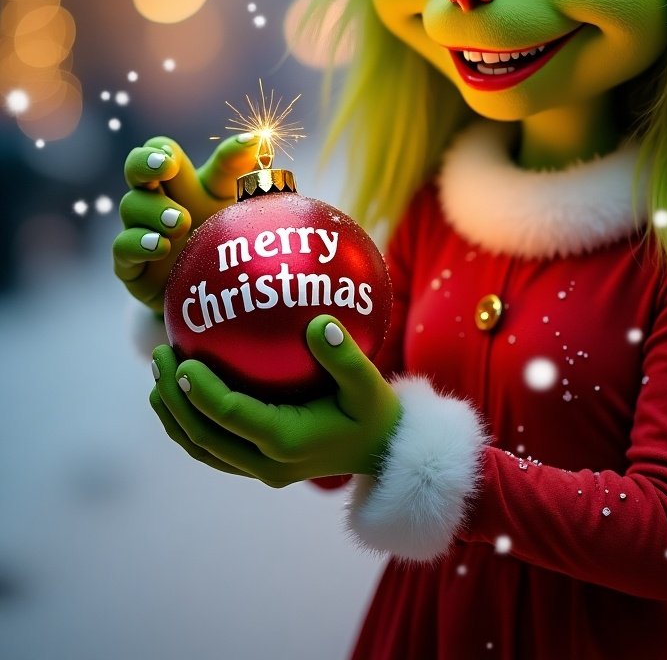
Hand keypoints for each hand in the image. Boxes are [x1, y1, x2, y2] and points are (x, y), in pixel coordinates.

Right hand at [113, 134, 258, 310]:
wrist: (216, 296)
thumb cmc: (231, 243)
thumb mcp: (243, 207)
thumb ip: (249, 177)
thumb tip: (261, 144)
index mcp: (187, 183)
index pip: (167, 153)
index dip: (167, 148)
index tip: (171, 154)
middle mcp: (159, 201)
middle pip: (137, 168)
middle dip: (145, 161)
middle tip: (166, 166)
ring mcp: (141, 230)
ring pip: (131, 206)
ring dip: (155, 210)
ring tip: (180, 222)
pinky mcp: (132, 266)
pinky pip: (122, 248)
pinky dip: (138, 243)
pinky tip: (159, 246)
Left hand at [149, 315, 401, 486]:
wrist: (381, 452)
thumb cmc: (374, 412)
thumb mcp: (368, 384)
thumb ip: (344, 357)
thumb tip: (319, 323)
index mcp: (287, 442)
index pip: (230, 416)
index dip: (200, 392)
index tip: (183, 360)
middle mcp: (267, 463)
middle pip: (203, 436)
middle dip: (174, 399)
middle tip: (160, 357)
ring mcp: (260, 470)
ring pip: (202, 448)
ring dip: (174, 415)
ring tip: (158, 378)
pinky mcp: (259, 466)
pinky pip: (213, 449)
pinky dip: (190, 425)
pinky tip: (182, 395)